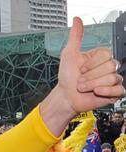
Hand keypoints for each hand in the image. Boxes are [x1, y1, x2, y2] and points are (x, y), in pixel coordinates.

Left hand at [41, 18, 124, 134]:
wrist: (66, 97)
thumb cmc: (67, 77)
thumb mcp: (69, 54)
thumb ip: (76, 37)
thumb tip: (76, 20)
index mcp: (100, 57)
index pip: (106, 54)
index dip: (92, 63)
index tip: (80, 69)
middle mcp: (108, 67)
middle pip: (110, 66)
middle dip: (90, 76)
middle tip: (81, 80)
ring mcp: (112, 80)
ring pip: (112, 78)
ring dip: (93, 85)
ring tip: (84, 88)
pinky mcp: (114, 92)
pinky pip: (119, 90)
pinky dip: (106, 92)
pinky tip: (96, 92)